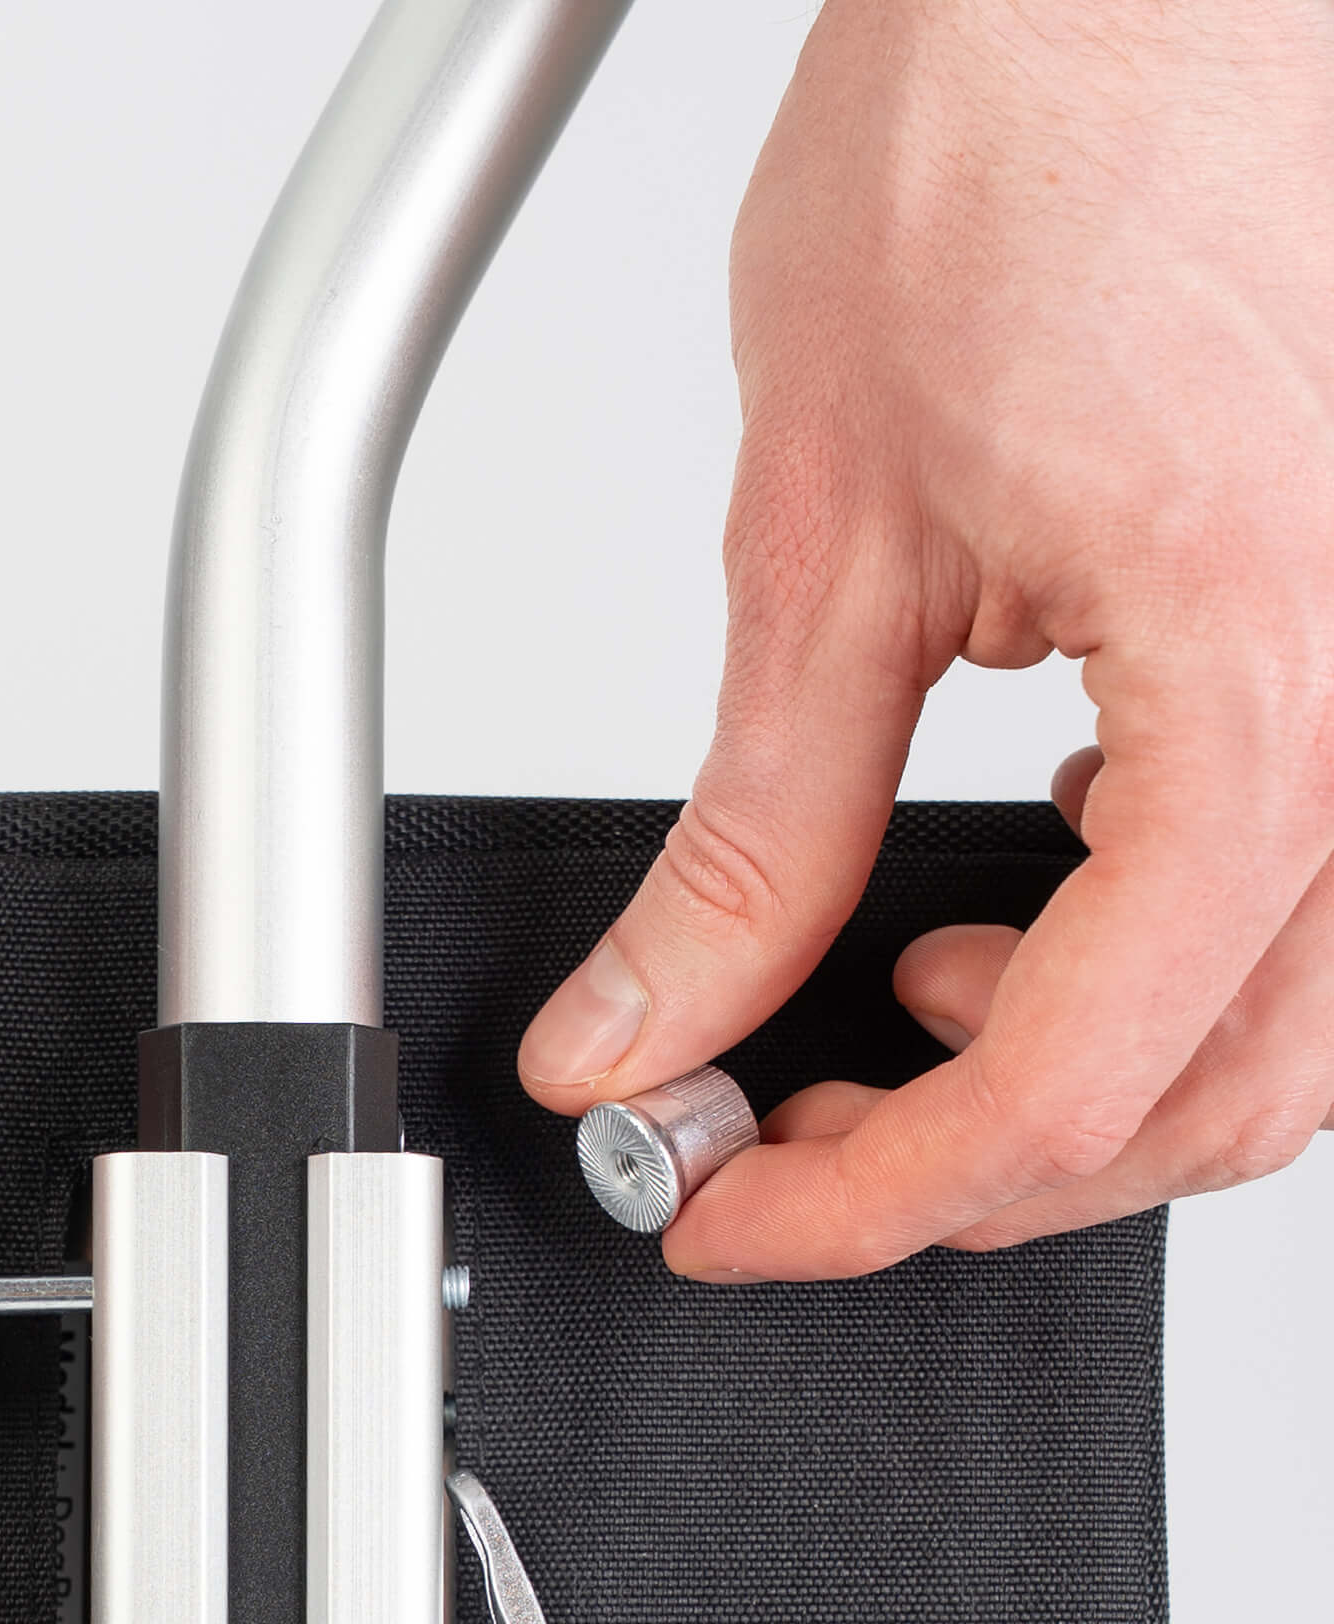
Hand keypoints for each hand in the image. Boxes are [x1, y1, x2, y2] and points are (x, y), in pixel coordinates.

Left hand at [519, 0, 1333, 1277]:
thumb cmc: (1024, 127)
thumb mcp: (825, 533)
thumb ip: (747, 838)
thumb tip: (637, 1033)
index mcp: (1270, 676)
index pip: (1073, 1081)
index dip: (877, 1201)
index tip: (733, 1216)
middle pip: (1211, 1101)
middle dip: (974, 1169)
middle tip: (781, 1143)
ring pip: (1289, 1035)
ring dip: (1078, 1082)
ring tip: (890, 1005)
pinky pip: (1315, 900)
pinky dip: (1155, 960)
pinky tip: (1020, 899)